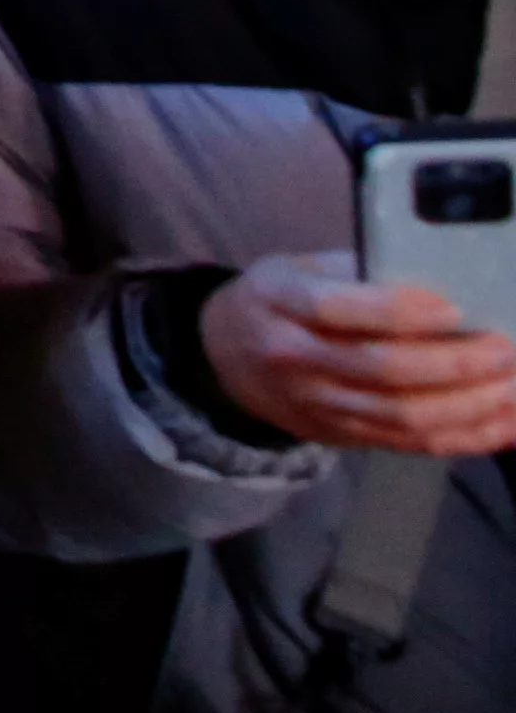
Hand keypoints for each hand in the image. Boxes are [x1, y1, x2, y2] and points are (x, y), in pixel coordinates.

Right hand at [201, 254, 515, 456]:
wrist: (226, 357)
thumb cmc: (278, 299)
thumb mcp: (300, 268)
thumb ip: (359, 274)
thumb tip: (443, 277)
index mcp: (280, 301)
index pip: (338, 310)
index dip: (398, 312)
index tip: (453, 308)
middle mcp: (295, 358)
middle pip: (381, 370)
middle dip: (453, 364)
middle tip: (505, 350)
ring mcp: (318, 404)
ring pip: (403, 415)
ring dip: (470, 406)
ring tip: (514, 387)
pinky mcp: (343, 436)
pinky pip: (411, 444)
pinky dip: (465, 437)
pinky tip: (504, 424)